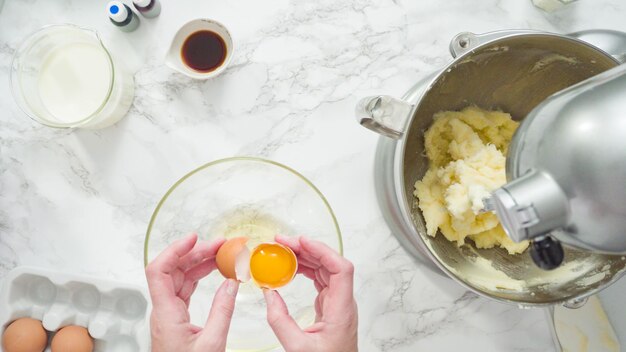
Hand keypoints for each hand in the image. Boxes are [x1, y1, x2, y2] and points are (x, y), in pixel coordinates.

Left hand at [146, 233, 238, 351]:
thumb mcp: (213, 343)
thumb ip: (223, 310)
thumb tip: (231, 282)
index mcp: (166, 314)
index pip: (159, 271)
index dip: (174, 250)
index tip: (194, 238)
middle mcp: (163, 311)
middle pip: (173, 271)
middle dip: (197, 253)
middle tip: (222, 245)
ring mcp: (169, 315)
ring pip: (180, 279)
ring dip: (200, 263)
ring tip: (223, 254)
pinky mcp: (176, 320)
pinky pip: (185, 290)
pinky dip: (200, 278)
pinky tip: (215, 273)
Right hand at [263, 236, 357, 351]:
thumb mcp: (297, 348)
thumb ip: (280, 321)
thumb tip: (269, 293)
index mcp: (342, 309)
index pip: (341, 269)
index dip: (323, 251)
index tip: (301, 241)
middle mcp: (343, 302)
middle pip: (330, 264)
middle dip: (306, 249)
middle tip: (281, 243)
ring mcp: (338, 303)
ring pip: (325, 270)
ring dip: (304, 258)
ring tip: (281, 251)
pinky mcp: (330, 306)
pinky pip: (320, 280)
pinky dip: (305, 270)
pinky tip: (290, 268)